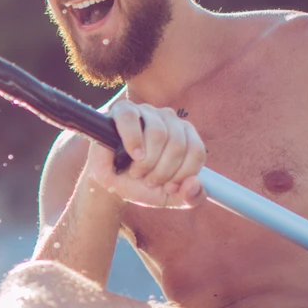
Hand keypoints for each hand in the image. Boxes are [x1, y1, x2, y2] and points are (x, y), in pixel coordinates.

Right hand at [86, 101, 207, 208]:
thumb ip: (192, 197)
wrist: (111, 183)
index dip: (183, 174)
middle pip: (177, 145)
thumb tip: (194, 183)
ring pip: (158, 133)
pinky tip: (131, 154)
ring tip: (136, 171)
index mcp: (186, 136)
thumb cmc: (141, 184)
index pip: (196, 151)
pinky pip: (131, 119)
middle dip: (162, 172)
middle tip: (148, 180)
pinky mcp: (124, 110)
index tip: (168, 187)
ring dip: (146, 161)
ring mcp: (148, 111)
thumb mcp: (170, 197)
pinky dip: (132, 141)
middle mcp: (170, 119)